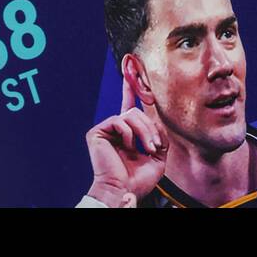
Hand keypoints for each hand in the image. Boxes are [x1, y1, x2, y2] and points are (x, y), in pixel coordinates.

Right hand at [85, 76, 168, 206]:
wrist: (124, 192)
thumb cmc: (138, 180)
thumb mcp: (158, 156)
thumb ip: (159, 135)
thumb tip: (157, 119)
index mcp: (127, 133)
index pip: (130, 105)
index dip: (130, 86)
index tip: (129, 64)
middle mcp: (115, 128)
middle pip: (137, 111)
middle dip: (150, 128)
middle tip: (154, 146)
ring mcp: (106, 129)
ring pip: (131, 115)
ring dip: (144, 132)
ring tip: (145, 149)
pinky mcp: (97, 132)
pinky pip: (120, 120)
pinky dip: (128, 134)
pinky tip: (127, 147)